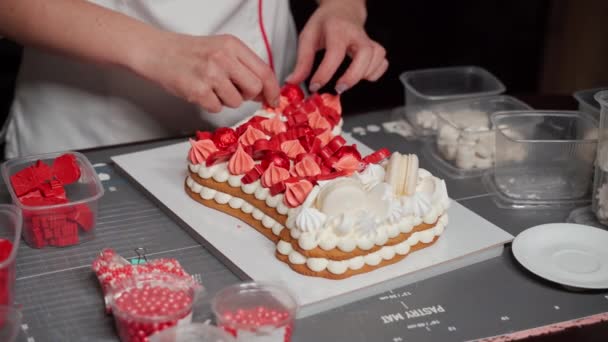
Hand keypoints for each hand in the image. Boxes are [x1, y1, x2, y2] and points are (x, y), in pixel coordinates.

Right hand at [135, 33, 279, 112]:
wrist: (157, 52)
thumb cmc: (189, 53)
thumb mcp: (221, 49)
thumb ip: (243, 66)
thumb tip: (263, 91)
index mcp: (232, 45)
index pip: (264, 71)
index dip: (272, 89)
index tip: (273, 100)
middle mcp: (223, 57)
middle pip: (254, 88)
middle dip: (247, 96)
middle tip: (233, 91)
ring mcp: (210, 74)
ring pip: (236, 101)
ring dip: (226, 100)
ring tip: (211, 88)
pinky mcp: (198, 90)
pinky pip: (216, 108)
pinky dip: (210, 104)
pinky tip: (200, 91)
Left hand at [286, 0, 387, 93]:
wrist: (342, 9)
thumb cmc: (325, 23)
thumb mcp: (307, 37)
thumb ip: (302, 62)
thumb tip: (293, 81)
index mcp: (337, 29)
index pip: (334, 52)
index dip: (325, 73)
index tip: (315, 86)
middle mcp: (356, 34)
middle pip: (365, 54)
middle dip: (353, 75)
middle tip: (339, 88)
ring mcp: (369, 40)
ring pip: (377, 58)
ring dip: (363, 75)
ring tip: (347, 81)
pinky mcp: (375, 48)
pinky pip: (382, 63)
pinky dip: (374, 73)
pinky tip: (361, 75)